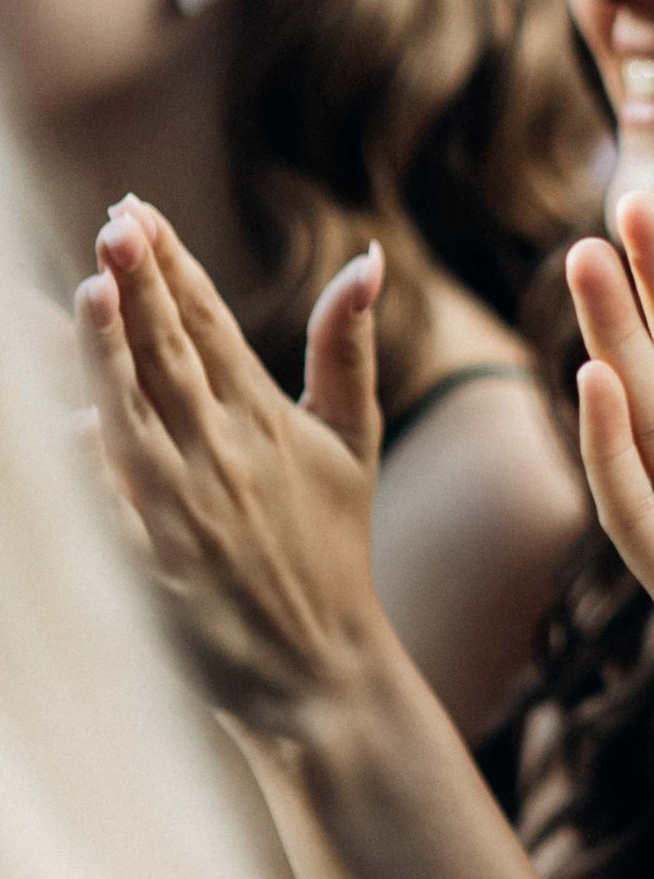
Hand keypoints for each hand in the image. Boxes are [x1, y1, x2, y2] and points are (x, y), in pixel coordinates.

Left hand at [76, 203, 396, 735]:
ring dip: (114, 351)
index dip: (172, 263)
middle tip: (116, 222)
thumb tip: (367, 256)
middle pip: (171, 353)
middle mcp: (223, 452)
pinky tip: (62, 423)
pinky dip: (89, 466)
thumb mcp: (351, 442)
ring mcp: (186, 509)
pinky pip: (110, 507)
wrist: (318, 670)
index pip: (208, 322)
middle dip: (142, 283)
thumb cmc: (330, 550)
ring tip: (94, 288)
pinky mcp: (154, 566)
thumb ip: (346, 347)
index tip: (136, 208)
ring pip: (136, 413)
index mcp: (263, 417)